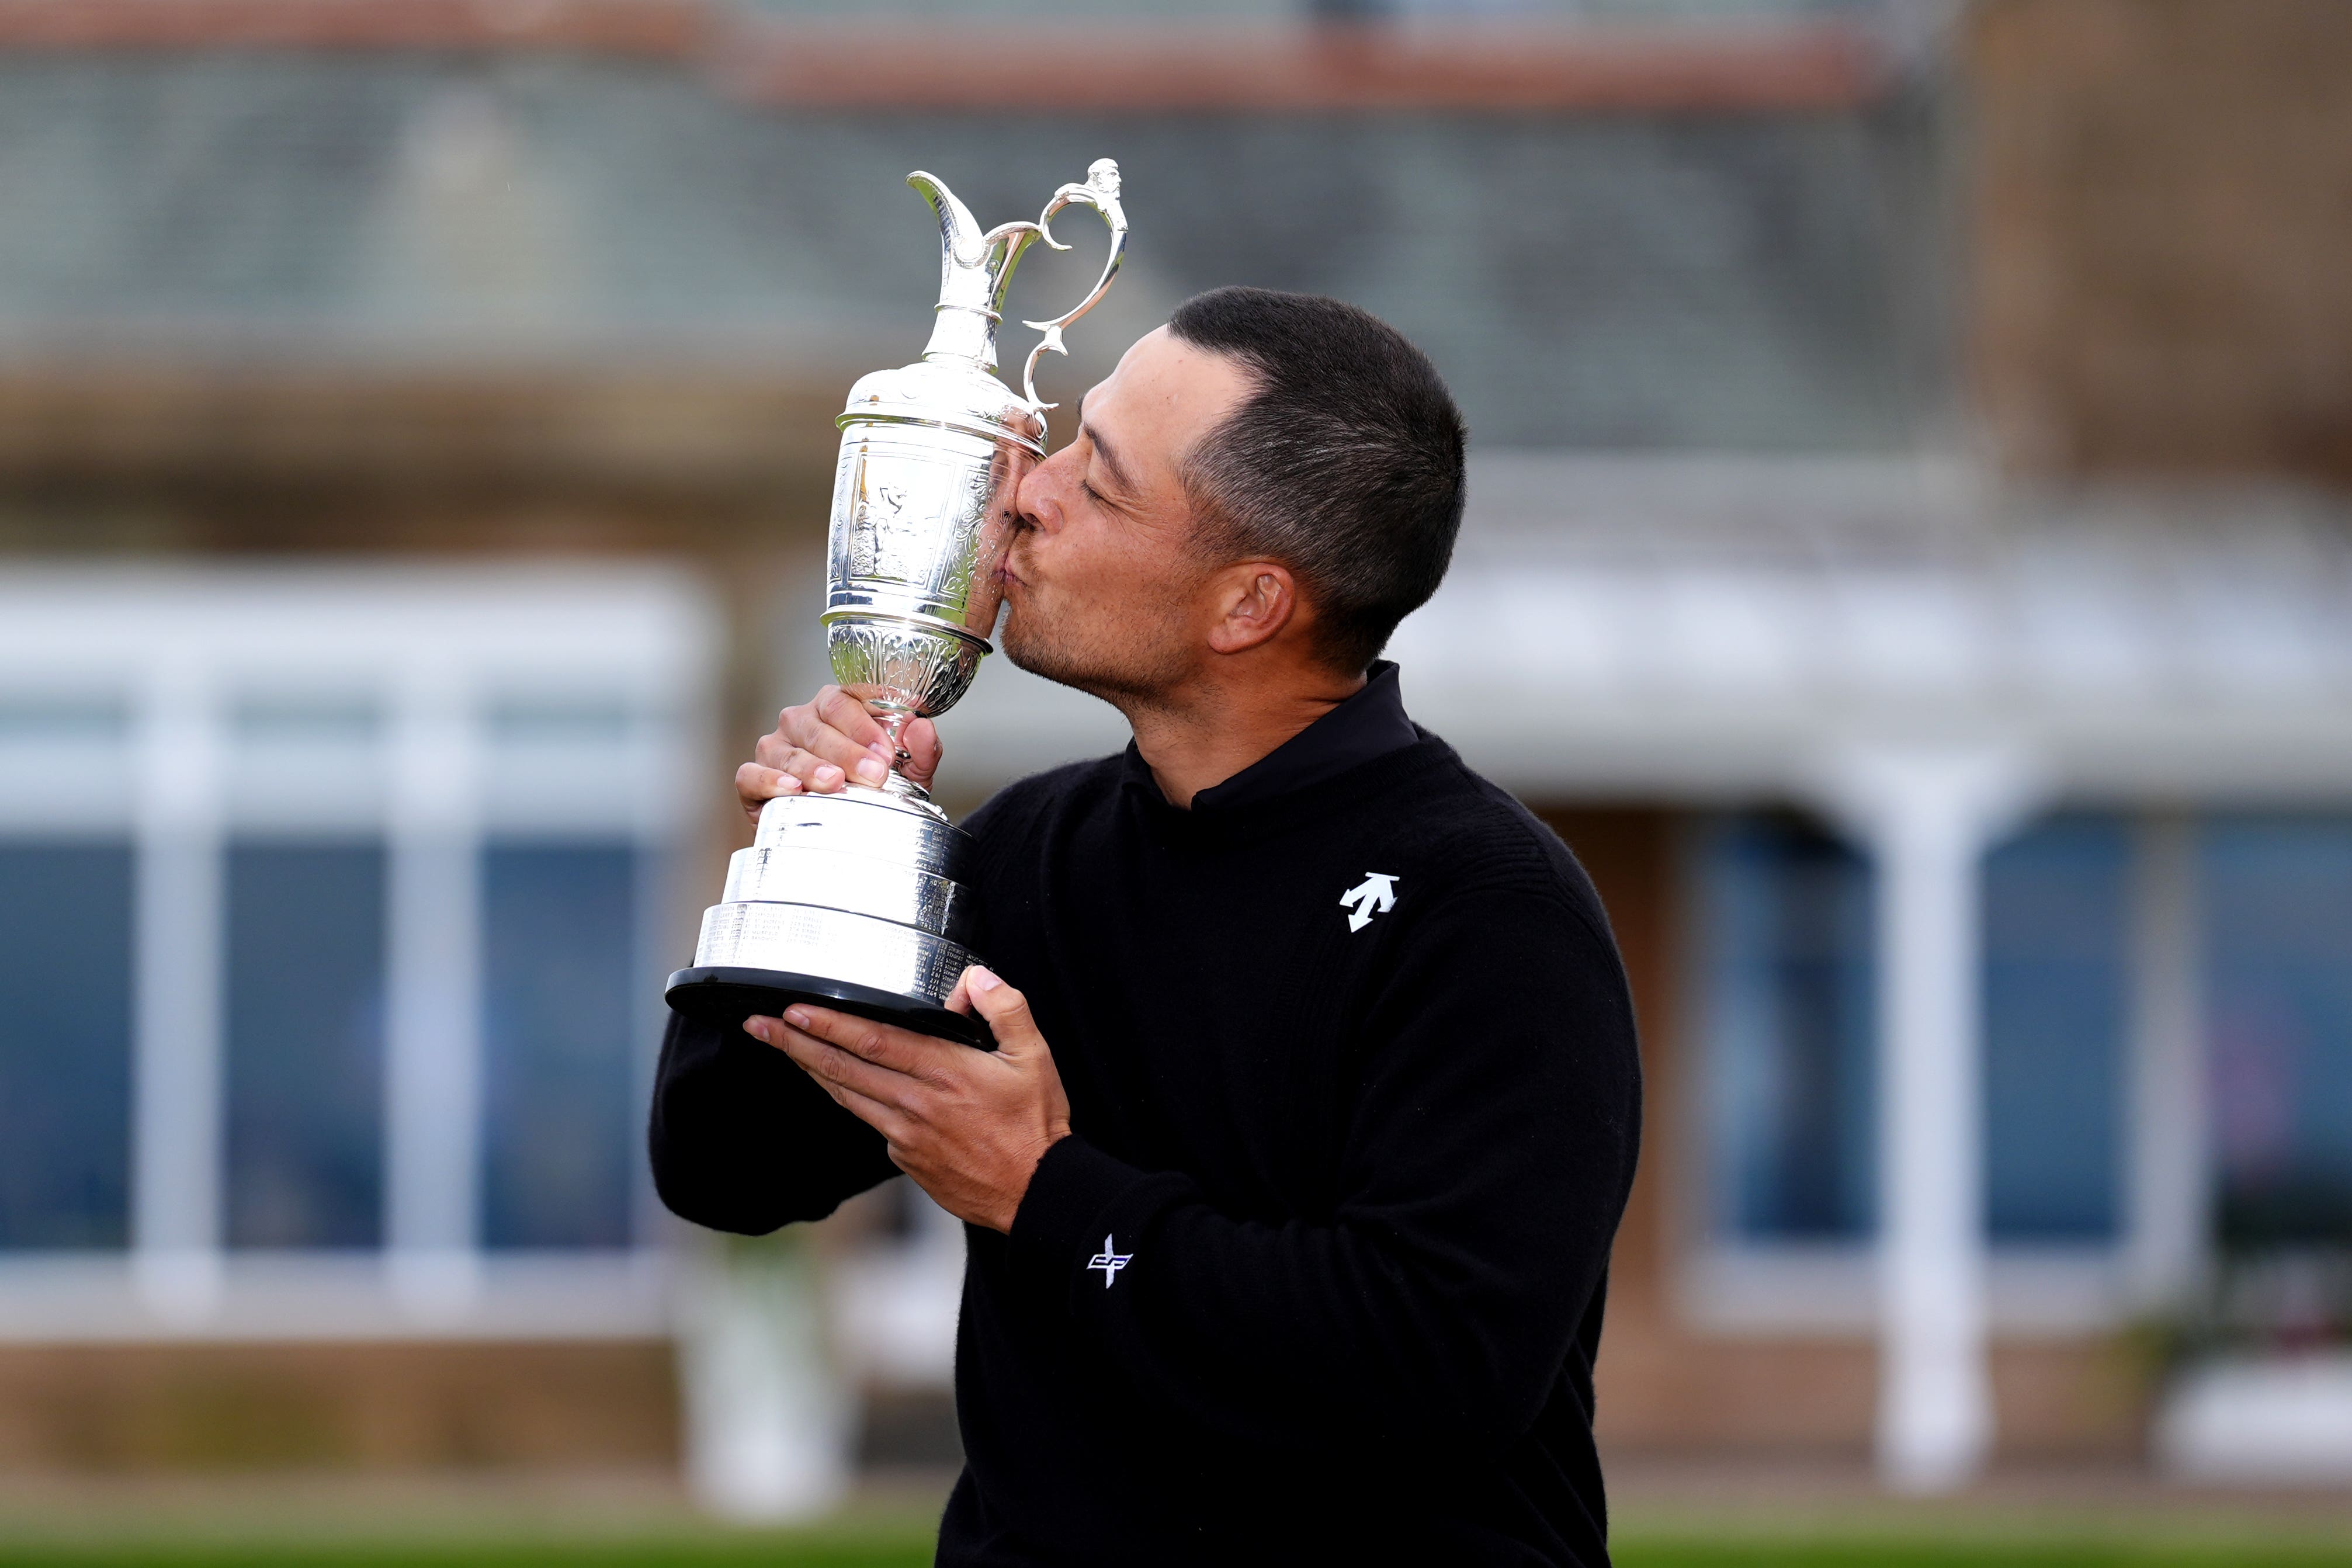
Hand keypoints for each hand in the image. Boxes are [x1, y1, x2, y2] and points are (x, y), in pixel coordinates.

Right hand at [736, 685, 943, 824]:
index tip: (888, 750)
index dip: (866, 724)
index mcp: (836, 707)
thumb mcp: (907, 772)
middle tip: (873, 773)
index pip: (846, 700)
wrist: (840, 829)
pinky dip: (770, 780)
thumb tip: (921, 728)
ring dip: (813, 766)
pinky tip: (792, 788)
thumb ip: (921, 750)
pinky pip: (752, 773)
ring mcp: (775, 747)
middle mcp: (801, 721)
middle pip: (819, 725)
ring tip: (835, 782)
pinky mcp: (752, 778)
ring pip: (788, 749)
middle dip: (848, 750)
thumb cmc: (871, 790)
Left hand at [746, 967, 1069, 1232]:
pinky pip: (868, 1119)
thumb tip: (975, 978)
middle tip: (761, 1025)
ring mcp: (906, 1134)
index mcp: (945, 1072)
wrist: (1035, 1193)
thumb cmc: (1035, 1126)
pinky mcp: (905, 1157)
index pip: (873, 1040)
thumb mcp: (1034, 1057)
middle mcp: (916, 1103)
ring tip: (781, 1046)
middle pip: (843, 1067)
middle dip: (796, 1043)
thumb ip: (1004, 1008)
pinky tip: (834, 1084)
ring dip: (810, 1068)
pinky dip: (845, 1097)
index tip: (794, 1009)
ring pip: (846, 1095)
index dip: (829, 1024)